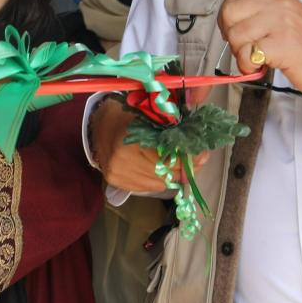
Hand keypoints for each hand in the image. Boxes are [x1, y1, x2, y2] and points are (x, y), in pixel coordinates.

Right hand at [91, 97, 208, 194]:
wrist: (99, 127)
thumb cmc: (127, 116)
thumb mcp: (150, 115)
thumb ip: (173, 129)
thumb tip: (200, 147)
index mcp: (129, 142)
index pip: (167, 157)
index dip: (188, 157)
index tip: (202, 153)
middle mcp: (122, 162)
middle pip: (165, 172)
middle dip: (185, 167)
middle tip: (198, 159)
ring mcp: (118, 175)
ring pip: (160, 183)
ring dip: (173, 174)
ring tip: (178, 162)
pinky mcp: (118, 184)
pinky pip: (149, 187)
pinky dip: (159, 179)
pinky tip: (160, 168)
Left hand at [218, 0, 301, 107]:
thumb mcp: (287, 21)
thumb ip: (261, 17)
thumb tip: (230, 24)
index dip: (227, 18)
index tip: (236, 33)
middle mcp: (280, 5)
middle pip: (230, 12)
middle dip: (230, 36)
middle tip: (246, 49)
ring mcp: (282, 22)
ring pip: (236, 34)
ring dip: (240, 54)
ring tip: (259, 60)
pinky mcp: (283, 44)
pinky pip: (248, 53)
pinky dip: (248, 66)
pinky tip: (263, 67)